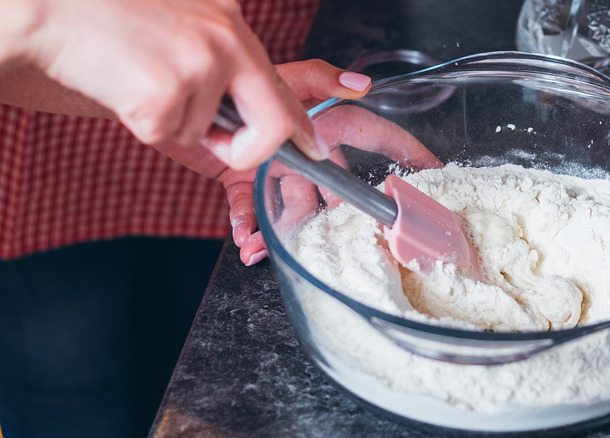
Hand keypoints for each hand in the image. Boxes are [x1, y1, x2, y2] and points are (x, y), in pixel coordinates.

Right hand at [4, 0, 336, 169]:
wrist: (50, 8)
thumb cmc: (111, 23)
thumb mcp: (184, 30)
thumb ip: (221, 63)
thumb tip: (244, 110)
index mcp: (231, 26)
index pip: (284, 84)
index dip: (302, 123)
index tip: (315, 146)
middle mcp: (225, 40)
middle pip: (271, 123)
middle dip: (248, 151)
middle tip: (216, 146)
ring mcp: (198, 64)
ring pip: (202, 135)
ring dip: (170, 124)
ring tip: (138, 78)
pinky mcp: (165, 90)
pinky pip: (167, 137)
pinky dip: (143, 125)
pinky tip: (123, 85)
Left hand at [154, 59, 385, 264]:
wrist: (186, 98)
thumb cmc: (236, 79)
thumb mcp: (284, 75)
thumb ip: (322, 78)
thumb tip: (364, 84)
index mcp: (324, 124)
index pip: (374, 136)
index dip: (405, 152)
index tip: (431, 171)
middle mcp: (306, 149)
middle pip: (334, 189)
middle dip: (334, 216)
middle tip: (335, 238)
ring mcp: (276, 168)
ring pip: (292, 209)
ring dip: (282, 232)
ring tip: (268, 246)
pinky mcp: (243, 182)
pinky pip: (252, 212)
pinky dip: (248, 229)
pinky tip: (246, 242)